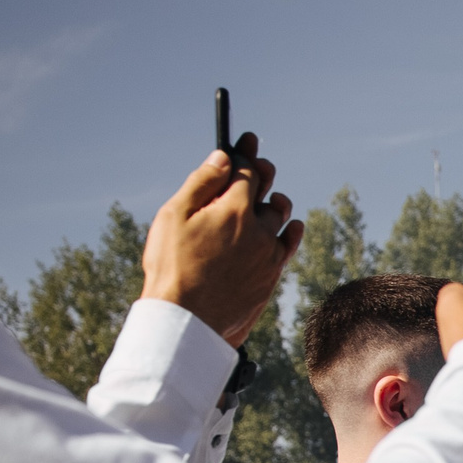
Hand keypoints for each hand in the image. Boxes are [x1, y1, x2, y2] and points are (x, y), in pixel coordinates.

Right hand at [140, 136, 302, 348]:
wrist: (188, 321)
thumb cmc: (172, 267)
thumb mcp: (174, 217)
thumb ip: (201, 183)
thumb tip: (223, 158)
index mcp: (235, 209)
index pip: (247, 170)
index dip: (246, 152)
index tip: (246, 140)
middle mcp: (259, 230)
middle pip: (268, 191)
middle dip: (262, 174)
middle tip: (257, 166)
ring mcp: (269, 255)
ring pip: (282, 219)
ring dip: (275, 204)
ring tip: (268, 199)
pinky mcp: (272, 277)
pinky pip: (288, 247)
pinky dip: (289, 233)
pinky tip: (288, 228)